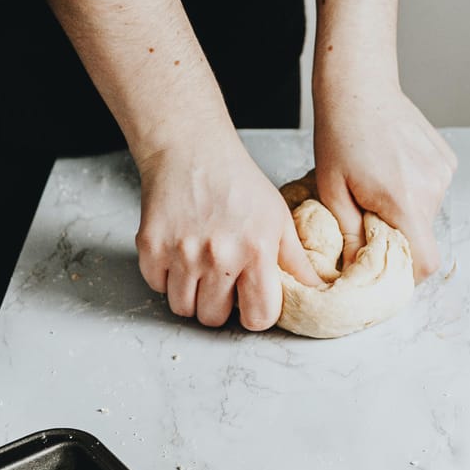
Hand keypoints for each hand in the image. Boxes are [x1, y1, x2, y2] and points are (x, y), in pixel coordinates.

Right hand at [135, 125, 319, 328]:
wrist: (191, 150)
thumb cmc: (238, 182)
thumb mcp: (278, 218)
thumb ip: (296, 260)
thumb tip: (318, 291)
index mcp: (256, 250)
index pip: (258, 317)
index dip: (256, 313)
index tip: (252, 301)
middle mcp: (218, 256)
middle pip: (214, 319)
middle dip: (220, 305)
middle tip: (223, 278)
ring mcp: (181, 253)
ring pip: (182, 308)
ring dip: (192, 295)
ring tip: (201, 267)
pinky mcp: (151, 247)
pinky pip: (157, 286)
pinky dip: (166, 276)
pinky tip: (180, 252)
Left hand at [313, 80, 456, 280]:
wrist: (359, 86)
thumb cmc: (339, 135)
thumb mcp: (333, 191)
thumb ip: (350, 236)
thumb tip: (356, 270)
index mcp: (405, 201)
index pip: (426, 261)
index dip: (407, 273)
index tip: (384, 266)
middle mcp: (433, 188)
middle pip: (423, 235)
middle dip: (397, 234)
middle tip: (366, 213)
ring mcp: (443, 171)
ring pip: (427, 212)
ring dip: (405, 209)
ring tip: (377, 183)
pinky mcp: (446, 158)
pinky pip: (432, 189)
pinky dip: (414, 188)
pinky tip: (392, 166)